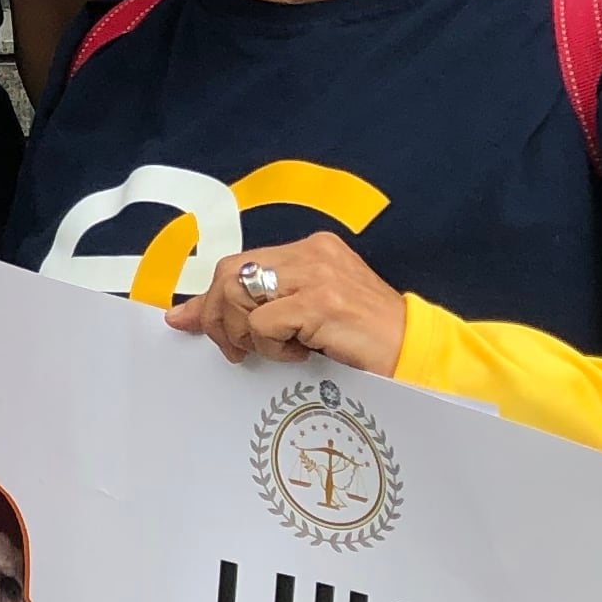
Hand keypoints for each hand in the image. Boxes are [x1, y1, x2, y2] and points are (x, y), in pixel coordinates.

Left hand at [164, 229, 409, 375]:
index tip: (187, 321)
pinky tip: (302, 353)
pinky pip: (264, 323)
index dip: (207, 296)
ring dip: (247, 334)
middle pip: (229, 274)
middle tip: (234, 349)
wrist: (415, 352)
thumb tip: (190, 316)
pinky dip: (272, 347)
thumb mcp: (309, 313)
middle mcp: (312, 253)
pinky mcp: (321, 302)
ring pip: (239, 296)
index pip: (238, 263)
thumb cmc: (363, 337)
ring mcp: (317, 275)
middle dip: (216, 317)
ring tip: (278, 350)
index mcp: (310, 248)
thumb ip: (262, 304)